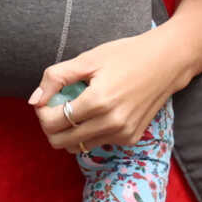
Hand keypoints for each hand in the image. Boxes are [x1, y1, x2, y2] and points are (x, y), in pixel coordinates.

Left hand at [30, 28, 190, 151]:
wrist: (167, 62)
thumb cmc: (126, 55)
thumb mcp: (88, 59)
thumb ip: (56, 78)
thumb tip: (34, 101)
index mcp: (98, 102)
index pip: (53, 123)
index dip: (42, 112)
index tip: (46, 100)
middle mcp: (111, 123)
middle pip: (61, 142)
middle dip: (51, 126)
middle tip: (57, 106)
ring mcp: (122, 134)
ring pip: (77, 146)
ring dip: (68, 131)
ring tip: (77, 107)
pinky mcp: (131, 138)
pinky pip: (97, 142)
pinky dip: (89, 131)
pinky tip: (98, 111)